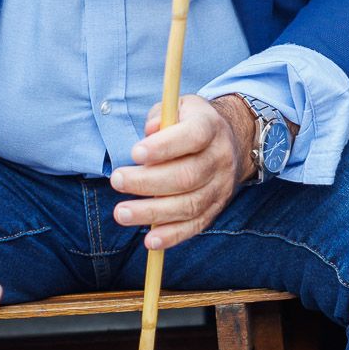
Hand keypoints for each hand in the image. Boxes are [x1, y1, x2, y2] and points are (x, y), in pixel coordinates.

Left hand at [110, 94, 254, 250]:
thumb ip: (161, 116)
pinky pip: (195, 226)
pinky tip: (150, 241)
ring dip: (152, 212)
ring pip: (189, 205)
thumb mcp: (178, 108)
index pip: (193, 136)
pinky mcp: (216, 208)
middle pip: (187, 175)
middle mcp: (220, 158)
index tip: (134, 153)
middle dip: (148, 182)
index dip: (164, 146)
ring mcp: (220, 187)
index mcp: (211, 127)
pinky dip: (172, 236)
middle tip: (116, 181)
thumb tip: (150, 131)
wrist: (231, 142)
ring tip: (122, 213)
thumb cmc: (191, 123)